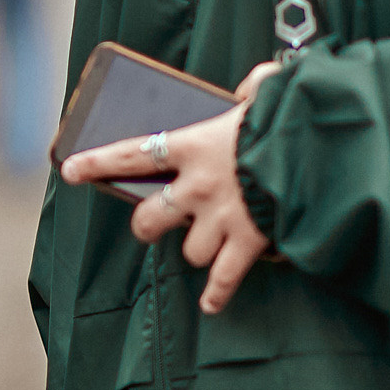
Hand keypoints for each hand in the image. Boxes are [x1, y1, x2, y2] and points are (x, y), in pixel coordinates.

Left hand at [60, 60, 284, 314]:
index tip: (69, 170)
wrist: (321, 151)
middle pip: (150, 218)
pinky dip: (218, 293)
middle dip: (148, 226)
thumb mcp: (268, 90)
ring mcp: (221, 218)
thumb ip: (254, 86)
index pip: (130, 153)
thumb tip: (251, 87)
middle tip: (152, 225)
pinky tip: (211, 303)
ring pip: (189, 250)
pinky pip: (224, 277)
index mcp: (193, 145)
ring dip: (196, 250)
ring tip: (208, 246)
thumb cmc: (292, 117)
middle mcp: (197, 186)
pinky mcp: (248, 243)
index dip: (96, 163)